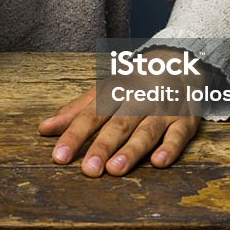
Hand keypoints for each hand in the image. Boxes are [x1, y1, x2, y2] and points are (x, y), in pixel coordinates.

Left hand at [38, 87, 200, 175]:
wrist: (178, 60)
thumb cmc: (133, 83)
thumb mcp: (103, 91)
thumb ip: (75, 111)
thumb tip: (44, 129)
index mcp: (113, 93)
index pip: (90, 116)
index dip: (74, 135)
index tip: (59, 156)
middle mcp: (137, 100)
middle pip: (117, 124)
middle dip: (102, 146)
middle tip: (88, 169)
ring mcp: (162, 110)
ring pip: (146, 130)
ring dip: (131, 150)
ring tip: (114, 169)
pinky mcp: (185, 120)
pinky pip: (179, 134)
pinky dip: (170, 147)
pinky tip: (159, 162)